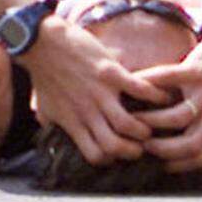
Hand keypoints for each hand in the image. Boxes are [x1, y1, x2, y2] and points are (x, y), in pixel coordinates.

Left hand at [22, 14, 170, 165]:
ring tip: (150, 124)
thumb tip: (59, 137)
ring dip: (143, 128)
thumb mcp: (45, 108)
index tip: (118, 152)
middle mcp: (88, 112)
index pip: (96, 155)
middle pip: (114, 147)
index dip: (110, 158)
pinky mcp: (110, 72)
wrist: (41, 42)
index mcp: (74, 123)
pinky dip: (153, 96)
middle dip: (132, 151)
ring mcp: (100, 92)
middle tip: (141, 145)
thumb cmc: (42, 74)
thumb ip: (55, 125)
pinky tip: (160, 97)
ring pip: (128, 125)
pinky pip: (138, 89)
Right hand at [136, 27, 201, 173]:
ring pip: (179, 116)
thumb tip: (200, 151)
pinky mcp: (198, 69)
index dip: (178, 165)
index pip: (199, 157)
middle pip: (190, 145)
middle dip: (164, 149)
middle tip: (143, 144)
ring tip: (137, 116)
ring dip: (155, 119)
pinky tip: (136, 80)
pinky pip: (170, 78)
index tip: (159, 164)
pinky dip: (151, 80)